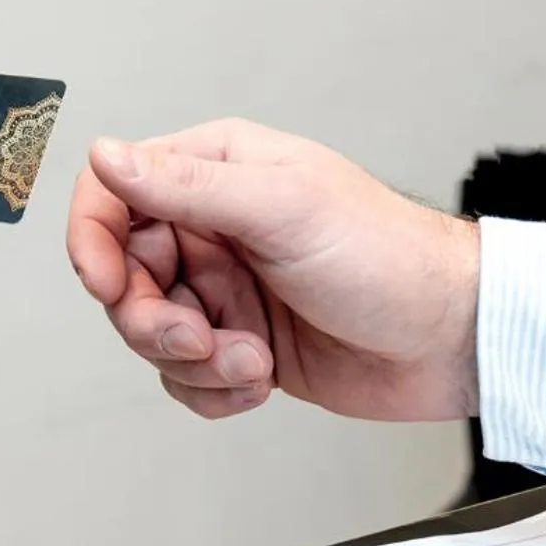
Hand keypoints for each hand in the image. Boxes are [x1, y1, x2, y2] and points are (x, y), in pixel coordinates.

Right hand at [65, 119, 480, 421]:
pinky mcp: (241, 345)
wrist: (451, 340)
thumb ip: (188, 185)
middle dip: (156, 322)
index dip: (94, 241)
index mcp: (217, 172)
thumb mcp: (284, 207)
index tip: (108, 285)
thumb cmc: (390, 257)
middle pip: (126, 278)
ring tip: (253, 360)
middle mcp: (214, 228)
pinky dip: (215, 391)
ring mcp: (227, 289)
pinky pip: (187, 379)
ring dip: (196, 362)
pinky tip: (261, 379)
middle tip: (203, 338)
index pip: (115, 194)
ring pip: (153, 336)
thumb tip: (108, 154)